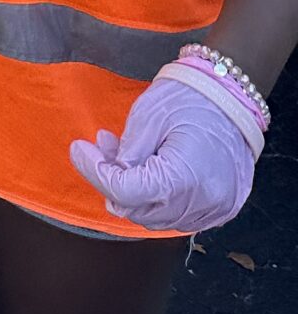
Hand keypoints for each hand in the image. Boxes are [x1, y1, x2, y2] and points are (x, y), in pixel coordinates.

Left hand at [70, 72, 261, 233]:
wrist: (233, 95)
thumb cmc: (190, 98)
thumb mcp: (148, 118)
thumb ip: (126, 156)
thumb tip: (109, 186)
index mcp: (183, 179)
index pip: (125, 193)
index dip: (95, 172)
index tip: (80, 150)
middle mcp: (203, 203)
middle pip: (139, 211)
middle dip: (112, 182)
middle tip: (101, 148)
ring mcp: (216, 210)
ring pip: (157, 219)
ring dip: (135, 193)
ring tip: (126, 154)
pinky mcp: (222, 209)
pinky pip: (180, 216)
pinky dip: (159, 199)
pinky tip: (152, 169)